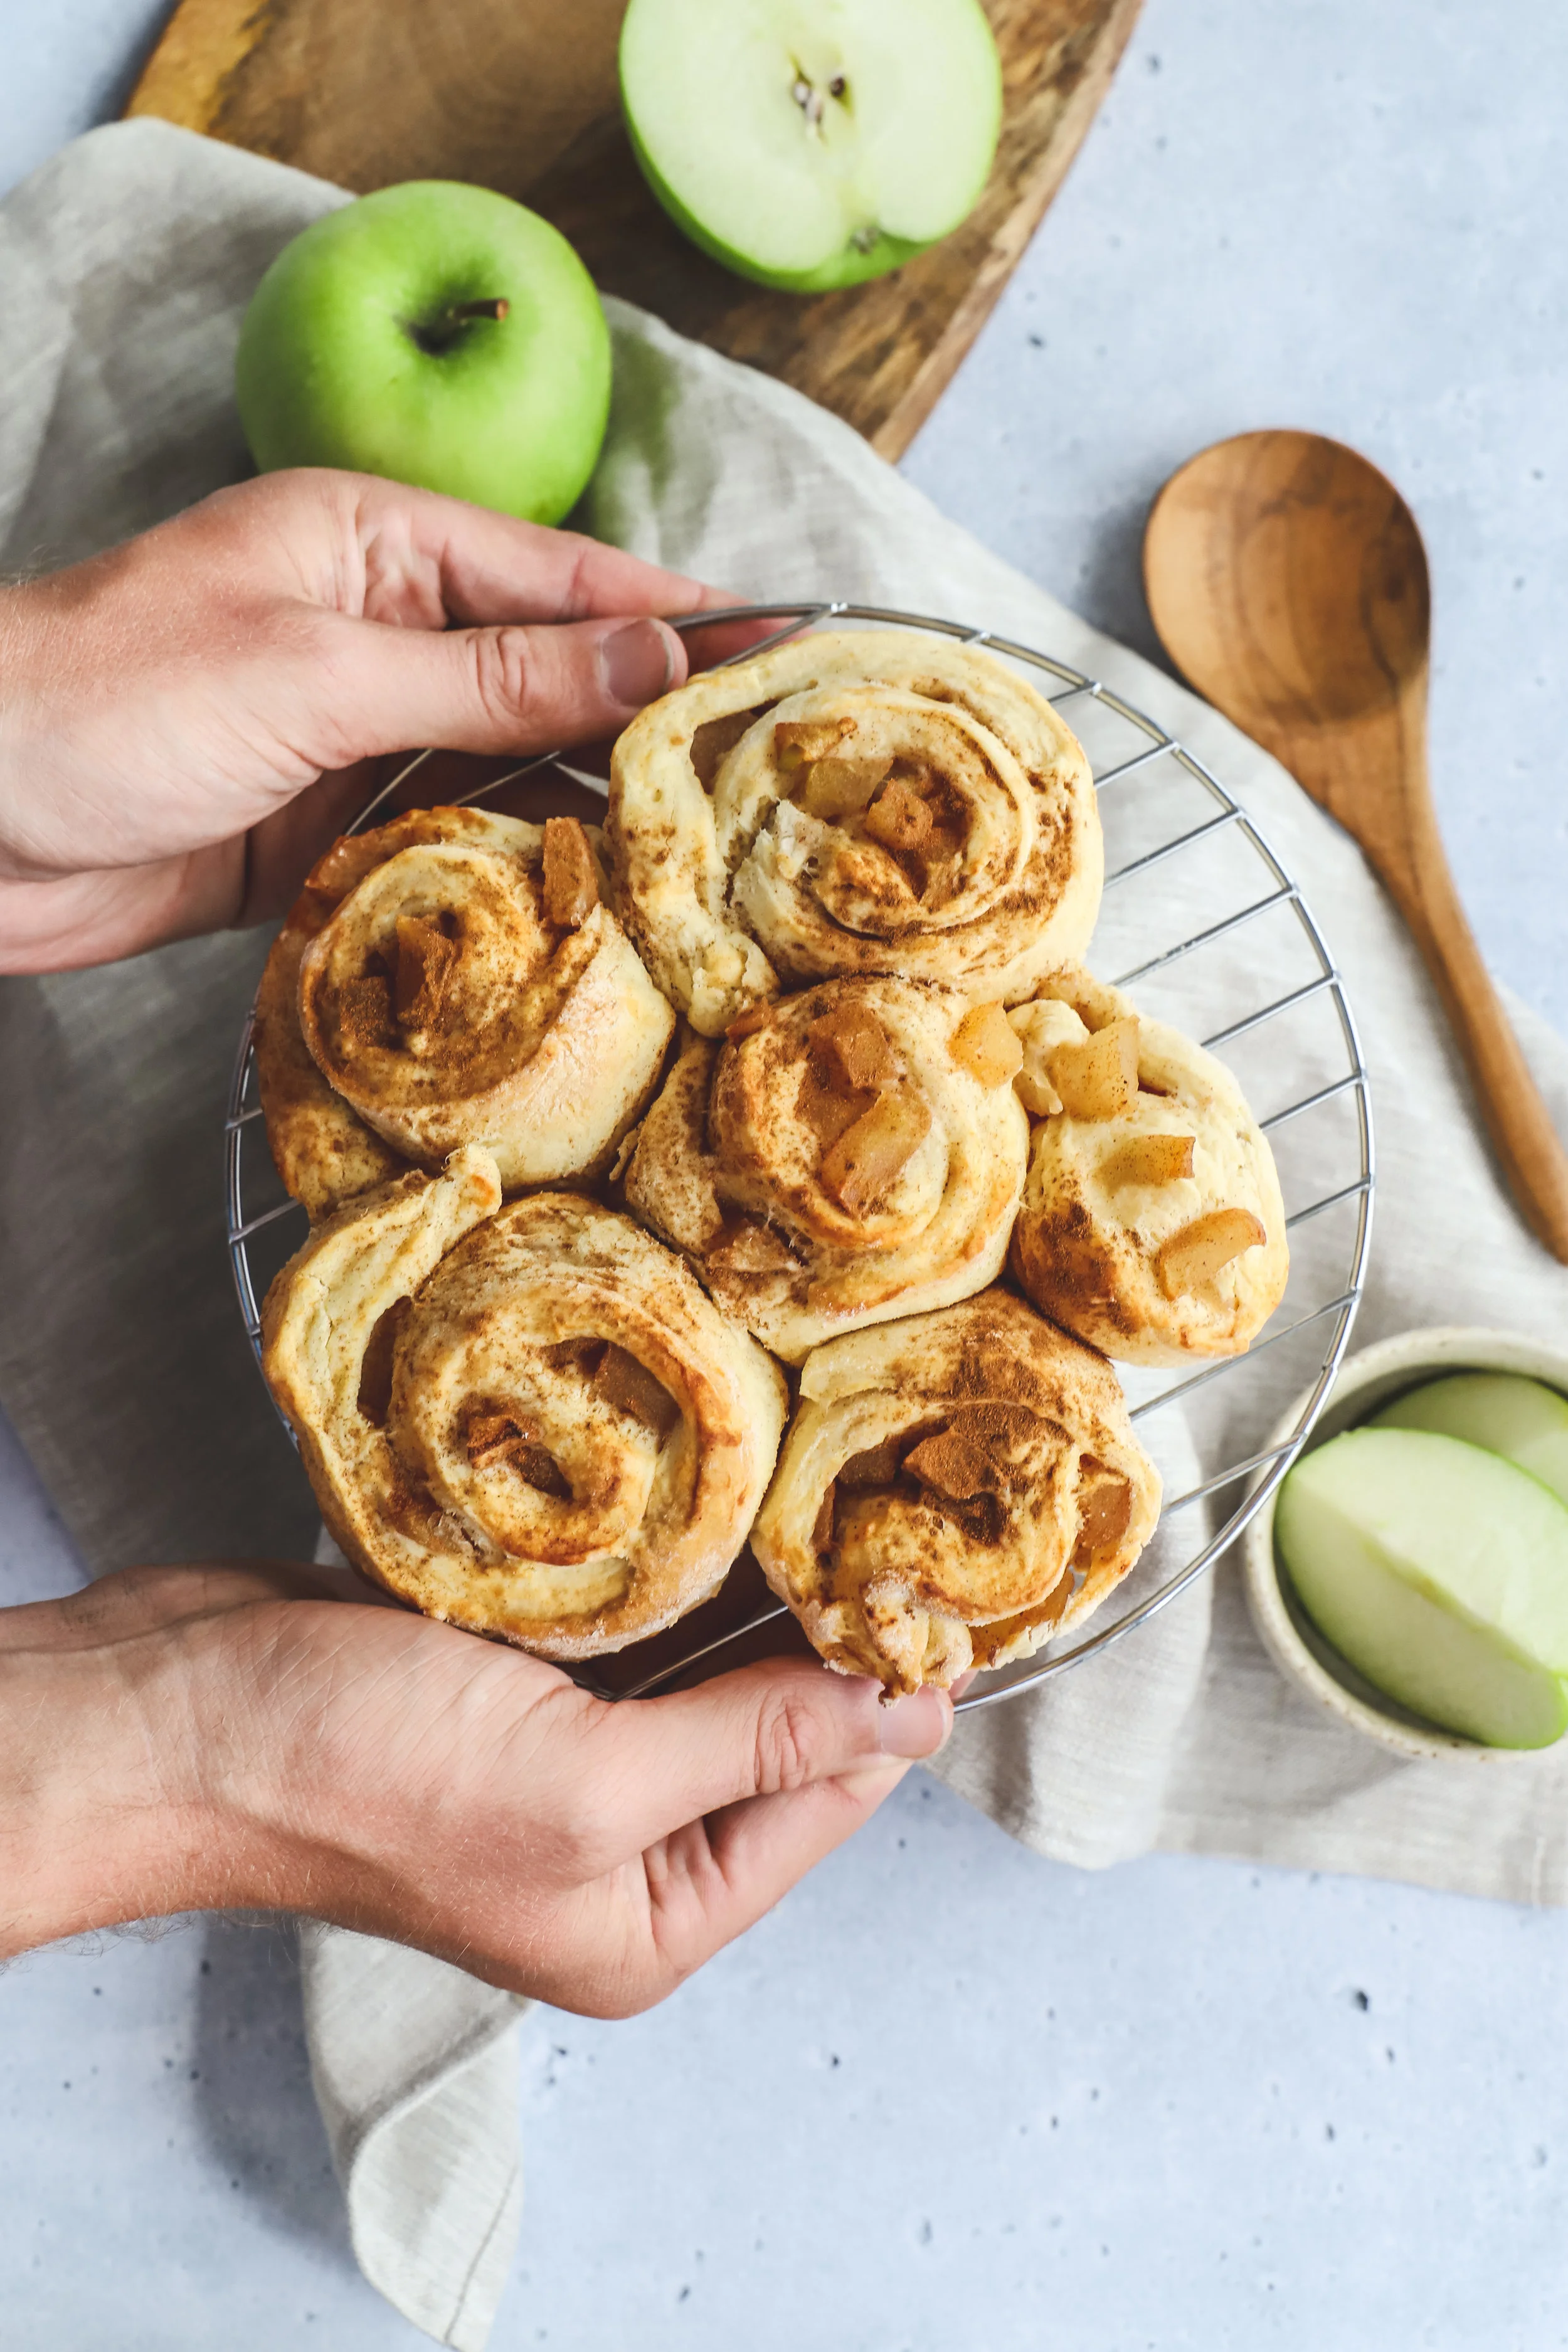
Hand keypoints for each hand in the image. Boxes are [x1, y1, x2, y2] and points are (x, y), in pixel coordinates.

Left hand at [0, 469, 718, 973]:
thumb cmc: (106, 700)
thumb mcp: (318, 671)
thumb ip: (492, 675)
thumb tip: (654, 660)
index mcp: (378, 544)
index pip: (571, 583)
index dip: (689, 624)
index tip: (803, 653)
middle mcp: (380, 634)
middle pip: (556, 679)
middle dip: (660, 729)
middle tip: (783, 789)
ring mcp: (356, 739)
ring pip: (512, 772)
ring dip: (596, 815)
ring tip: (717, 868)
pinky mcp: (326, 836)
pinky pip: (451, 850)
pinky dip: (516, 876)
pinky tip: (595, 913)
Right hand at [0, 1566, 950, 2012]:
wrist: (178, 1713)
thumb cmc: (363, 1777)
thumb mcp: (588, 1786)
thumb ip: (757, 1744)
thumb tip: (913, 1715)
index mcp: (650, 1915)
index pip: (823, 1797)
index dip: (885, 1694)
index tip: (940, 1583)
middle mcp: (620, 1846)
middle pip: (772, 1727)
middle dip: (821, 1630)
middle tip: (880, 1505)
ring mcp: (567, 1754)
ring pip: (705, 1659)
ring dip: (747, 1582)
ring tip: (817, 1478)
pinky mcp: (517, 1673)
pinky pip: (630, 1615)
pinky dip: (669, 1561)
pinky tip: (717, 1484)